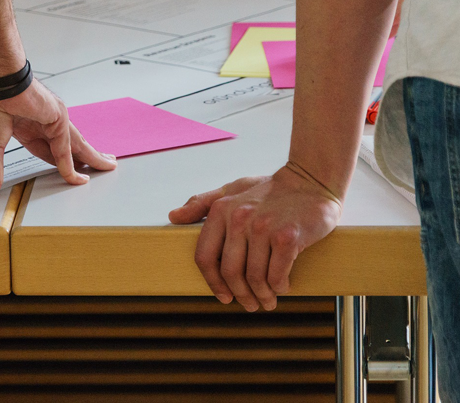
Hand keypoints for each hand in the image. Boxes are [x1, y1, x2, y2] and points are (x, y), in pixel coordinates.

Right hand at [0, 79, 116, 200]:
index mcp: (24, 126)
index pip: (46, 149)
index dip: (59, 163)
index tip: (67, 172)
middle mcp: (41, 122)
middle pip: (67, 147)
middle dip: (83, 158)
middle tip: (98, 167)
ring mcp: (51, 119)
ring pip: (75, 145)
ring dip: (91, 157)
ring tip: (107, 166)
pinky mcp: (57, 118)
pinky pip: (65, 148)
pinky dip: (70, 164)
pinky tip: (79, 177)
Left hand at [168, 166, 341, 310]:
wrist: (311, 180)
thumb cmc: (269, 190)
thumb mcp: (232, 190)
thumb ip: (202, 203)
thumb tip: (173, 217)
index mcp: (221, 210)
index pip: (205, 257)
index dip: (212, 282)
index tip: (223, 296)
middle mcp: (239, 218)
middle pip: (230, 272)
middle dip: (240, 295)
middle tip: (249, 304)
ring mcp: (263, 227)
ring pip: (255, 277)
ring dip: (262, 295)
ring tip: (268, 300)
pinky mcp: (288, 236)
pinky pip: (277, 274)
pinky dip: (279, 286)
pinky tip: (282, 287)